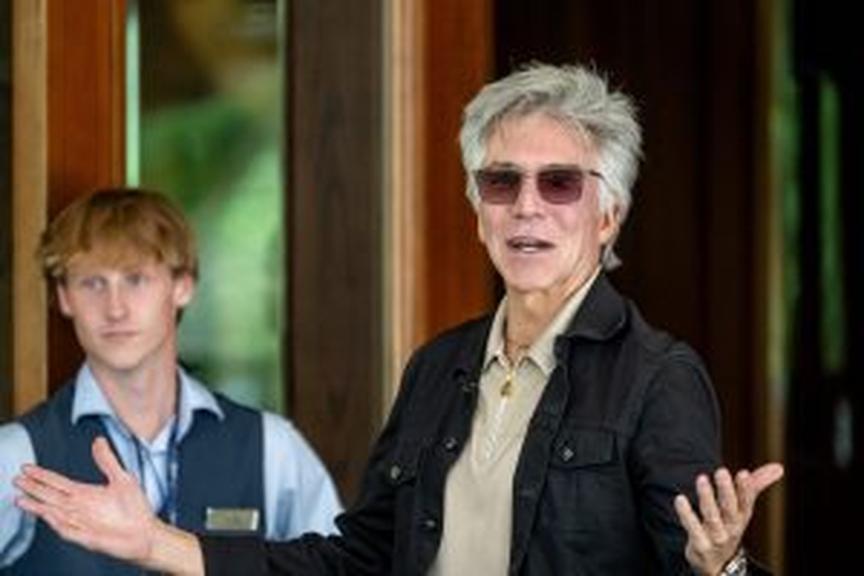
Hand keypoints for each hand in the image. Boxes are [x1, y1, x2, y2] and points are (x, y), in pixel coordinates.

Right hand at [14, 436, 158, 563]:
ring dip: (37, 506)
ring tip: (20, 498)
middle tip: (17, 479)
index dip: (42, 476)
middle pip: (50, 496)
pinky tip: (47, 513)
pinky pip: (66, 529)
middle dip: (33, 488)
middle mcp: (78, 507)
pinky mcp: (85, 537)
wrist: (145, 533)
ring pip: (53, 512)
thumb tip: (98, 440)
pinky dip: (56, 521)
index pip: (58, 483)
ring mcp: (80, 522)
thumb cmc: (134, 509)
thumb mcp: (122, 478)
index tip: (27, 468)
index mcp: (84, 494)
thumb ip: (107, 460)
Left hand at [675, 463, 783, 574]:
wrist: (717, 564)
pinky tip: (680, 499)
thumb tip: (778, 467)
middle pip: (730, 509)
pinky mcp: (700, 545)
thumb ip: (756, 485)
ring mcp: (716, 537)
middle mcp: (731, 527)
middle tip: (721, 471)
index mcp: (742, 516)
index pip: (746, 502)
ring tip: (701, 479)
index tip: (743, 473)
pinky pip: (693, 529)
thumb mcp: (743, 508)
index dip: (746, 489)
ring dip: (707, 498)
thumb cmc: (729, 526)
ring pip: (712, 517)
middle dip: (726, 491)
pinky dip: (687, 515)